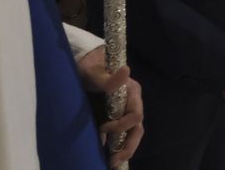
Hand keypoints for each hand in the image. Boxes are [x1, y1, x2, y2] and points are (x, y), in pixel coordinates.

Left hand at [76, 47, 143, 167]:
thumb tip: (127, 70)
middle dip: (127, 146)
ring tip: (113, 163)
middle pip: (137, 128)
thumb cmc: (90, 68)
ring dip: (125, 149)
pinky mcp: (119, 117)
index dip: (120, 126)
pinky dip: (119, 146)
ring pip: (133, 133)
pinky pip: (124, 134)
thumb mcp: (93, 72)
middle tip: (113, 161)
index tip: (102, 128)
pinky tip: (110, 156)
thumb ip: (108, 77)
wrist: (86, 65)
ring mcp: (127, 110)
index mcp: (132, 91)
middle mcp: (133, 102)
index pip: (135, 115)